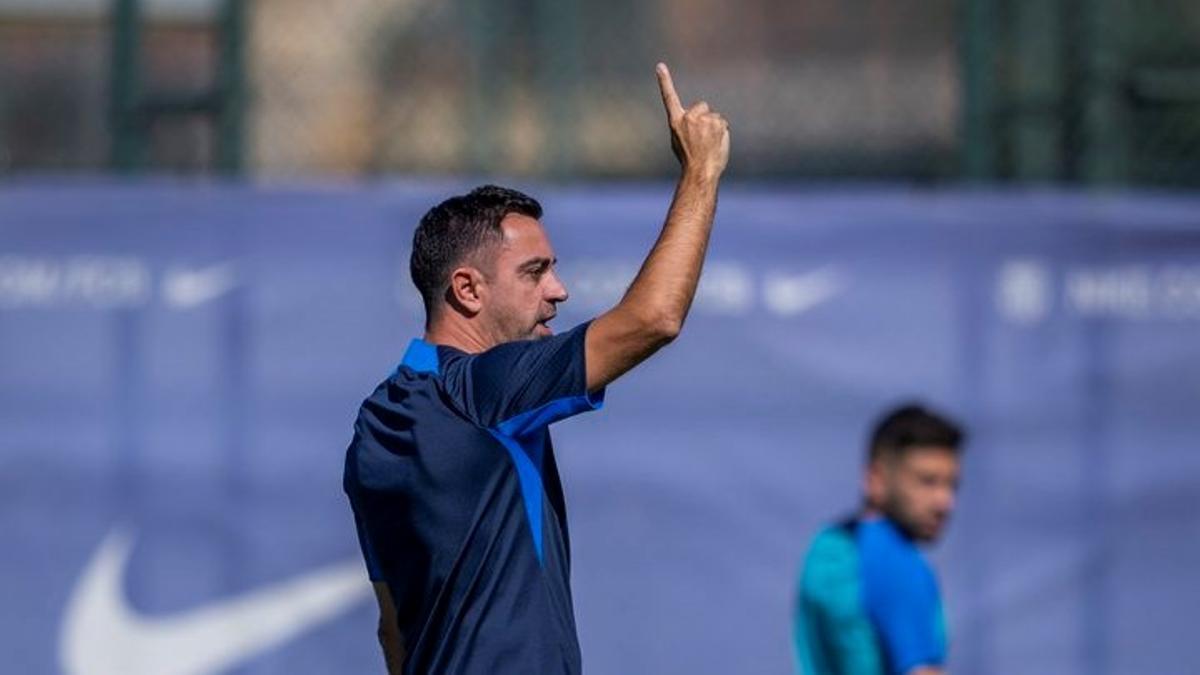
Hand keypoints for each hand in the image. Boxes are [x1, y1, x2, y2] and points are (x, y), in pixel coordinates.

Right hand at [656, 62, 729, 178]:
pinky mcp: (718, 123)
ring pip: (714, 117)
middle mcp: (689, 117)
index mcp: (676, 121)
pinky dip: (722, 132)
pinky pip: (723, 123)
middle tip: (702, 137)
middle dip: (704, 117)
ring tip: (709, 143)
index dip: (664, 81)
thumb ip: (685, 125)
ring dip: (714, 127)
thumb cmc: (689, 159)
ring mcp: (704, 119)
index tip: (660, 66)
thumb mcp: (679, 141)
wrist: (700, 171)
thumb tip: (696, 118)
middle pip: (702, 106)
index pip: (669, 97)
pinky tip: (716, 143)